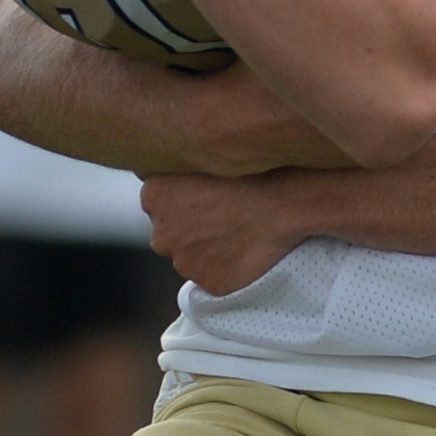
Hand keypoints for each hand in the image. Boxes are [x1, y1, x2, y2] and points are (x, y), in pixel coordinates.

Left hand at [140, 171, 313, 295]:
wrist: (282, 202)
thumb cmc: (247, 170)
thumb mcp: (201, 152)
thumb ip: (173, 165)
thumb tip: (156, 166)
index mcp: (153, 195)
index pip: (157, 202)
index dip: (183, 199)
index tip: (206, 194)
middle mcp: (160, 234)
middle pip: (171, 234)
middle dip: (191, 228)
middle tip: (224, 214)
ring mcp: (184, 263)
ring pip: (191, 257)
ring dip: (209, 248)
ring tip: (239, 230)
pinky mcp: (208, 283)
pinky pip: (214, 276)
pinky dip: (227, 267)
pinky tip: (246, 249)